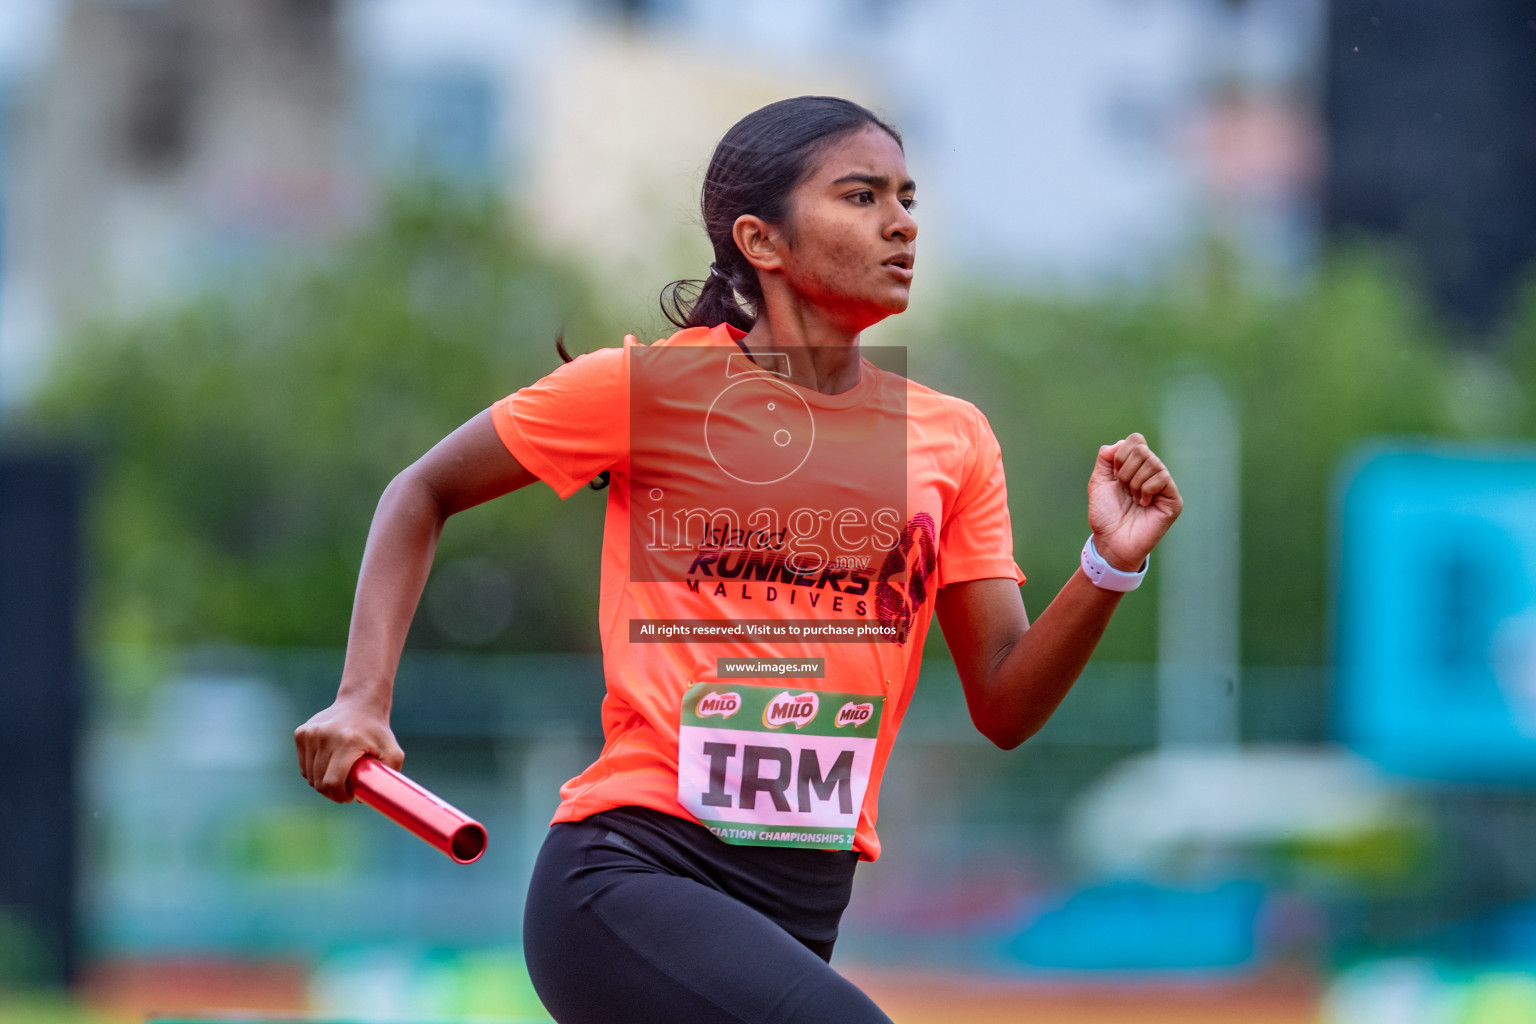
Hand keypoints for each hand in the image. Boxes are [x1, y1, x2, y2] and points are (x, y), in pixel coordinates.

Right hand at [294, 696, 403, 802]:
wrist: (360, 703)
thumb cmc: (377, 732)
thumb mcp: (393, 753)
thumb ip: (389, 777)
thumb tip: (366, 799)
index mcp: (348, 742)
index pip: (333, 782)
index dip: (340, 796)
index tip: (350, 796)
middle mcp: (325, 736)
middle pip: (320, 782)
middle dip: (332, 793)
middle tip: (345, 790)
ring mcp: (310, 733)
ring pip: (310, 776)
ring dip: (322, 782)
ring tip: (338, 776)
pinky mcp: (301, 733)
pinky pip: (304, 765)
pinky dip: (314, 771)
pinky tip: (328, 764)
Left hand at [1087, 432, 1181, 570]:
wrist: (1111, 541)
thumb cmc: (1105, 515)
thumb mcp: (1098, 482)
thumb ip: (1105, 458)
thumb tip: (1120, 442)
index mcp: (1136, 466)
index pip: (1136, 440)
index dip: (1121, 455)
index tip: (1114, 476)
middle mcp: (1153, 473)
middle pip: (1142, 449)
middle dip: (1125, 471)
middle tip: (1124, 491)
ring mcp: (1165, 486)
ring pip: (1152, 462)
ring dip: (1134, 482)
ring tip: (1134, 500)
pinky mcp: (1173, 499)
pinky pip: (1162, 478)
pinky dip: (1146, 489)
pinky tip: (1144, 504)